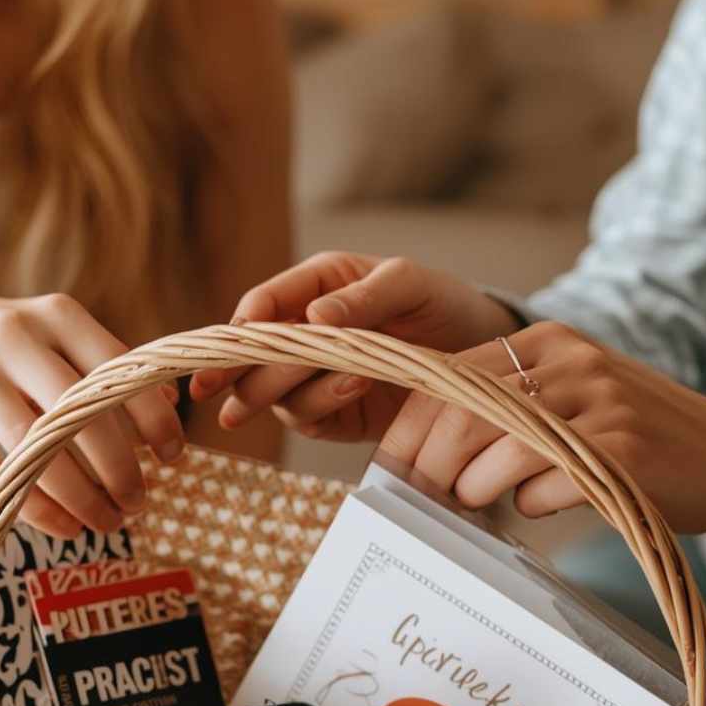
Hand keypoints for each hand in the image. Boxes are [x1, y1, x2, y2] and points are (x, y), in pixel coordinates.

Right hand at [0, 293, 183, 536]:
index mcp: (55, 314)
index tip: (173, 457)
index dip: (152, 418)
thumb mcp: (55, 337)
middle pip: (78, 413)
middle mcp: (11, 336)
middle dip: (117, 468)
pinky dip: (31, 507)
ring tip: (106, 522)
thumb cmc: (7, 347)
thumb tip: (169, 402)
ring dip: (78, 496)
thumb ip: (108, 366)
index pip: (117, 370)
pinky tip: (63, 526)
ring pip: (33, 448)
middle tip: (139, 502)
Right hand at [190, 252, 517, 441]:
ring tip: (353, 376)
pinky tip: (356, 389)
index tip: (233, 341)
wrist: (483, 358)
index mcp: (316, 287)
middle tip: (223, 391)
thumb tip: (313, 317)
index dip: (242, 326)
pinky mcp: (334, 416)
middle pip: (256, 357)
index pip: (265, 305)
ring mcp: (317, 378)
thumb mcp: (412, 285)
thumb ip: (365, 296)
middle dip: (239, 373)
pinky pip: (308, 419)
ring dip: (298, 389)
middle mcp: (307, 333)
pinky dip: (324, 408)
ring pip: (278, 393)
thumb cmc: (444, 305)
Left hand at [377, 320, 705, 549]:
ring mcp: (598, 404)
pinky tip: (541, 505)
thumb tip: (418, 453)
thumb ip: (499, 407)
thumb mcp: (562, 397)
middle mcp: (568, 361)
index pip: (445, 377)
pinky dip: (528, 506)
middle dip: (430, 466)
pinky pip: (544, 487)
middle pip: (463, 413)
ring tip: (476, 505)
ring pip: (498, 451)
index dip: (407, 429)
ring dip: (473, 490)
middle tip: (423, 500)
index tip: (392, 470)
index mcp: (542, 342)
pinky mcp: (621, 452)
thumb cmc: (625, 438)